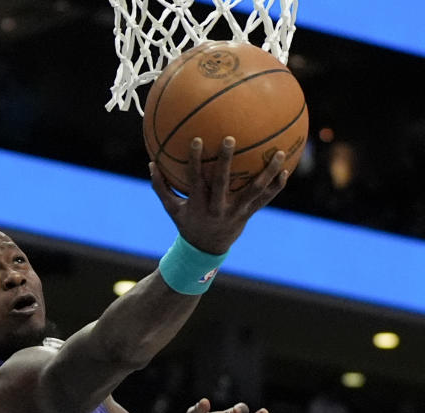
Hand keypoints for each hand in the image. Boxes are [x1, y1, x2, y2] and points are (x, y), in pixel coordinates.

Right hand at [151, 137, 287, 253]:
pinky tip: (286, 171)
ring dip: (267, 173)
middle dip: (226, 161)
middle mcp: (218, 207)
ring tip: (277, 154)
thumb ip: (161, 187)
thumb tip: (150, 164)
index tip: (198, 140)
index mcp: (199, 203)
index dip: (196, 160)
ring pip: (253, 190)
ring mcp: (236, 211)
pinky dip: (276, 187)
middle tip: (230, 139)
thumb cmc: (187, 223)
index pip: (196, 179)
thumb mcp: (172, 208)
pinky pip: (265, 199)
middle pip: (223, 182)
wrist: (206, 249)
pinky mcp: (248, 214)